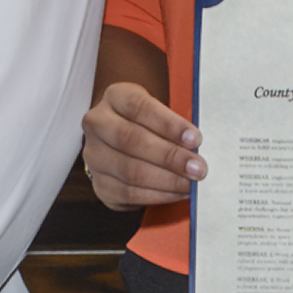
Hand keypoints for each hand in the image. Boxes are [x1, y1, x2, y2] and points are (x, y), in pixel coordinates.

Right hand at [83, 80, 203, 212]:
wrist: (121, 141)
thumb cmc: (148, 123)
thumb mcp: (158, 110)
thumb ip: (174, 123)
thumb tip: (197, 144)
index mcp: (115, 97)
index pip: (139, 107)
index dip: (169, 124)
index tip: (195, 138)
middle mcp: (98, 124)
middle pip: (132, 141)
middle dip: (170, 157)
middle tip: (198, 167)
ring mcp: (95, 155)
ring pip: (130, 171)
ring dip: (166, 180)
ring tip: (190, 184)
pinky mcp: (100, 184)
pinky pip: (129, 193)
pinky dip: (157, 195)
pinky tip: (176, 193)